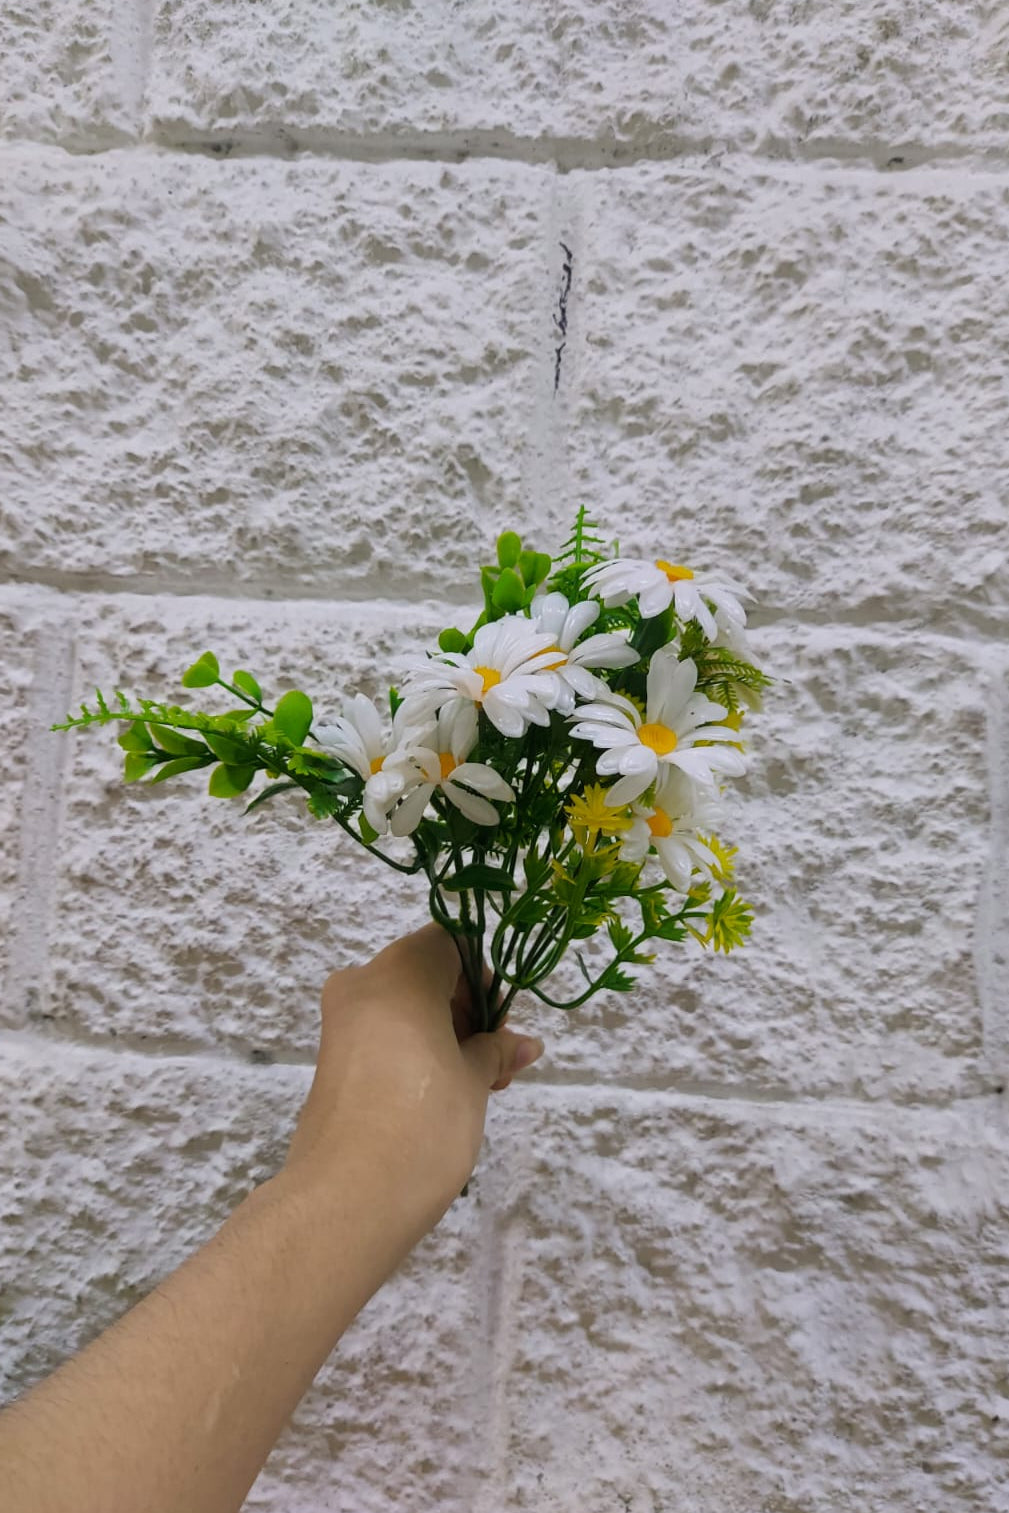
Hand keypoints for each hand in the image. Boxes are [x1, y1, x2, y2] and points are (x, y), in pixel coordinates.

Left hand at [283, 924, 543, 1235]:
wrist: (346, 1199)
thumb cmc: (424, 1123)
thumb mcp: (474, 1080)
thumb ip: (496, 1051)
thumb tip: (523, 1044)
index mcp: (399, 971)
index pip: (450, 943)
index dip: (484, 977)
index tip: (501, 1023)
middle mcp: (362, 985)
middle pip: (426, 976)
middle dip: (468, 1013)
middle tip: (498, 1063)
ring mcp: (340, 1025)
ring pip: (405, 1010)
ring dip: (446, 1036)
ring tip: (479, 1087)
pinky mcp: (331, 1063)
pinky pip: (383, 1038)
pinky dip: (416, 1053)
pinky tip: (445, 1095)